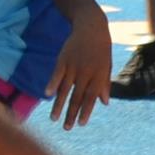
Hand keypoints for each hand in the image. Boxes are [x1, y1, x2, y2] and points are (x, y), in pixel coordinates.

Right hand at [45, 0, 112, 131]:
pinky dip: (52, 84)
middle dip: (71, 114)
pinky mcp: (63, 59)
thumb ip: (104, 84)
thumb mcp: (107, 65)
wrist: (92, 26)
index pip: (91, 97)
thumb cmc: (101, 48)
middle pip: (77, 97)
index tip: (81, 123)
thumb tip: (104, 103)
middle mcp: (86, 72)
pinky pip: (57, 74)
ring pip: (65, 89)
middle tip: (67, 128)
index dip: (86, 111)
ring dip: (59, 105)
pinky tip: (48, 95)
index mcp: (98, 75)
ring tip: (54, 119)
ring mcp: (73, 66)